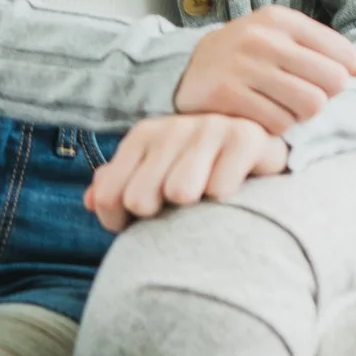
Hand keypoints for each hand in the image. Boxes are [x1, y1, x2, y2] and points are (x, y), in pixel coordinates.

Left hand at [85, 113, 288, 231]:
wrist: (266, 151)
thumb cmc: (203, 174)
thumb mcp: (158, 179)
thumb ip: (119, 188)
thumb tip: (90, 201)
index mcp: (144, 136)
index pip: (109, 195)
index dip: (119, 224)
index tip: (140, 227)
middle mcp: (172, 128)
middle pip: (140, 199)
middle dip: (157, 219)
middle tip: (182, 214)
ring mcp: (209, 128)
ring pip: (179, 191)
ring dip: (193, 211)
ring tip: (206, 204)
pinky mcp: (245, 137)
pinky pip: (220, 186)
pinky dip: (226, 202)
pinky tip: (236, 196)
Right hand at [172, 5, 355, 131]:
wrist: (188, 69)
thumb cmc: (249, 55)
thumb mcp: (285, 40)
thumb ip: (330, 52)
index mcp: (280, 19)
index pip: (343, 54)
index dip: (341, 74)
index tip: (319, 78)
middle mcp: (261, 38)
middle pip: (332, 82)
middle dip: (324, 96)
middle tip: (302, 96)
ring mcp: (242, 67)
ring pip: (310, 106)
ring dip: (302, 115)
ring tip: (284, 107)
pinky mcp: (226, 96)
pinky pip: (279, 124)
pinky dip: (277, 127)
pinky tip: (262, 115)